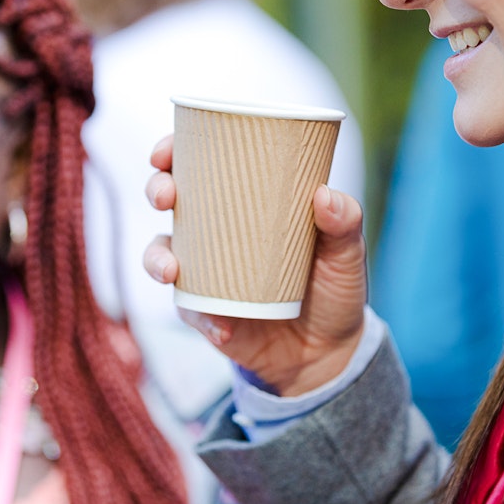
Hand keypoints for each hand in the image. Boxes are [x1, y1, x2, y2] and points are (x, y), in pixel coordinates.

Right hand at [143, 135, 367, 395]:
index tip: (164, 151)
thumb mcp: (346, 254)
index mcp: (245, 204)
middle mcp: (216, 234)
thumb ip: (344, 223)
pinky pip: (191, 312)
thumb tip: (325, 195)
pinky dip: (203, 318)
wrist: (328, 352)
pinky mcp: (207, 313)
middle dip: (157, 190)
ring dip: (156, 257)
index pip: (199, 166)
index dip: (172, 152)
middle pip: (169, 201)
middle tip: (166, 197)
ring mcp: (206, 274)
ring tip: (171, 270)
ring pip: (162, 254)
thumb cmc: (334, 289)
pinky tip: (222, 325)